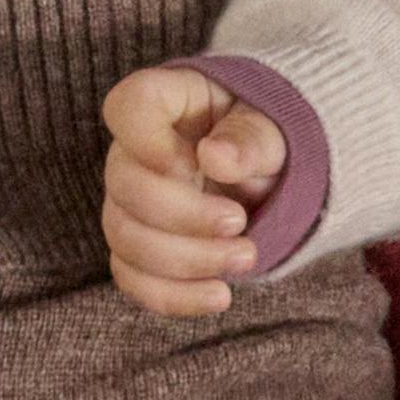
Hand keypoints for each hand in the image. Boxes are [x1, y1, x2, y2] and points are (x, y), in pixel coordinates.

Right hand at [95, 64, 282, 321]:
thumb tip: (217, 158)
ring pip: (125, 239)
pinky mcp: (139, 248)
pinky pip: (133, 278)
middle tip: (239, 222)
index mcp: (168, 103)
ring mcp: (131, 203)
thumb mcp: (274, 126)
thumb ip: (251, 137)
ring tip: (246, 257)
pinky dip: (174, 296)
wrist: (269, 175)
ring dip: (186, 260)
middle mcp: (135, 152)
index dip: (145, 138)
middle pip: (125, 186)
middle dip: (184, 216)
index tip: (192, 164)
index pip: (128, 106)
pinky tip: (219, 295)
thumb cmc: (264, 138)